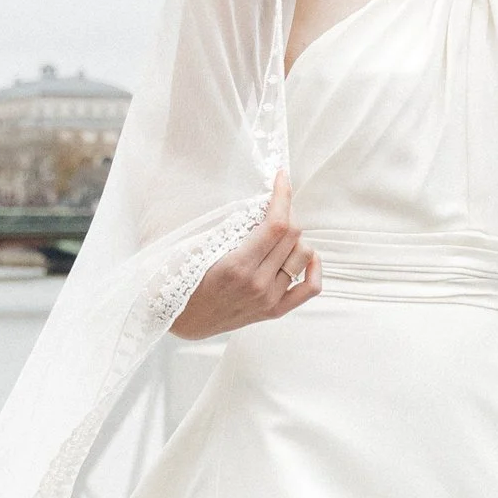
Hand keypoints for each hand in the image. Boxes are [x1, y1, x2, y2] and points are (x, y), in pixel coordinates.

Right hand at [172, 170, 318, 337]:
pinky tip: (305, 256)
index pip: (276, 224)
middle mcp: (258, 284)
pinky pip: (311, 288)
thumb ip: (228, 227)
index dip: (283, 196)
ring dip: (296, 237)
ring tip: (279, 234)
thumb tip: (258, 201)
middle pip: (293, 235)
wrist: (184, 319)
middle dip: (287, 212)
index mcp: (237, 266)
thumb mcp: (197, 248)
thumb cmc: (183, 278)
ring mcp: (269, 299)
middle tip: (274, 206)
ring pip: (304, 255)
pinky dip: (314, 268)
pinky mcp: (275, 311)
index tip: (282, 178)